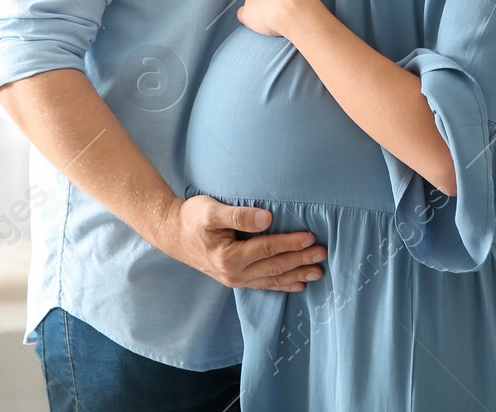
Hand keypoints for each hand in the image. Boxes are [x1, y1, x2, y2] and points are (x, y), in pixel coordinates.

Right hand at [153, 195, 325, 290]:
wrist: (172, 234)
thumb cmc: (192, 217)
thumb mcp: (211, 210)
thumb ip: (239, 214)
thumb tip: (267, 219)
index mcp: (229, 257)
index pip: (267, 249)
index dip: (290, 243)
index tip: (311, 237)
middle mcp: (233, 273)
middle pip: (274, 267)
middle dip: (300, 261)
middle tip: (323, 255)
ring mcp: (235, 279)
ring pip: (272, 279)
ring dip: (296, 275)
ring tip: (318, 272)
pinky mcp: (235, 279)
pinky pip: (263, 284)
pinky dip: (282, 285)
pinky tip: (297, 285)